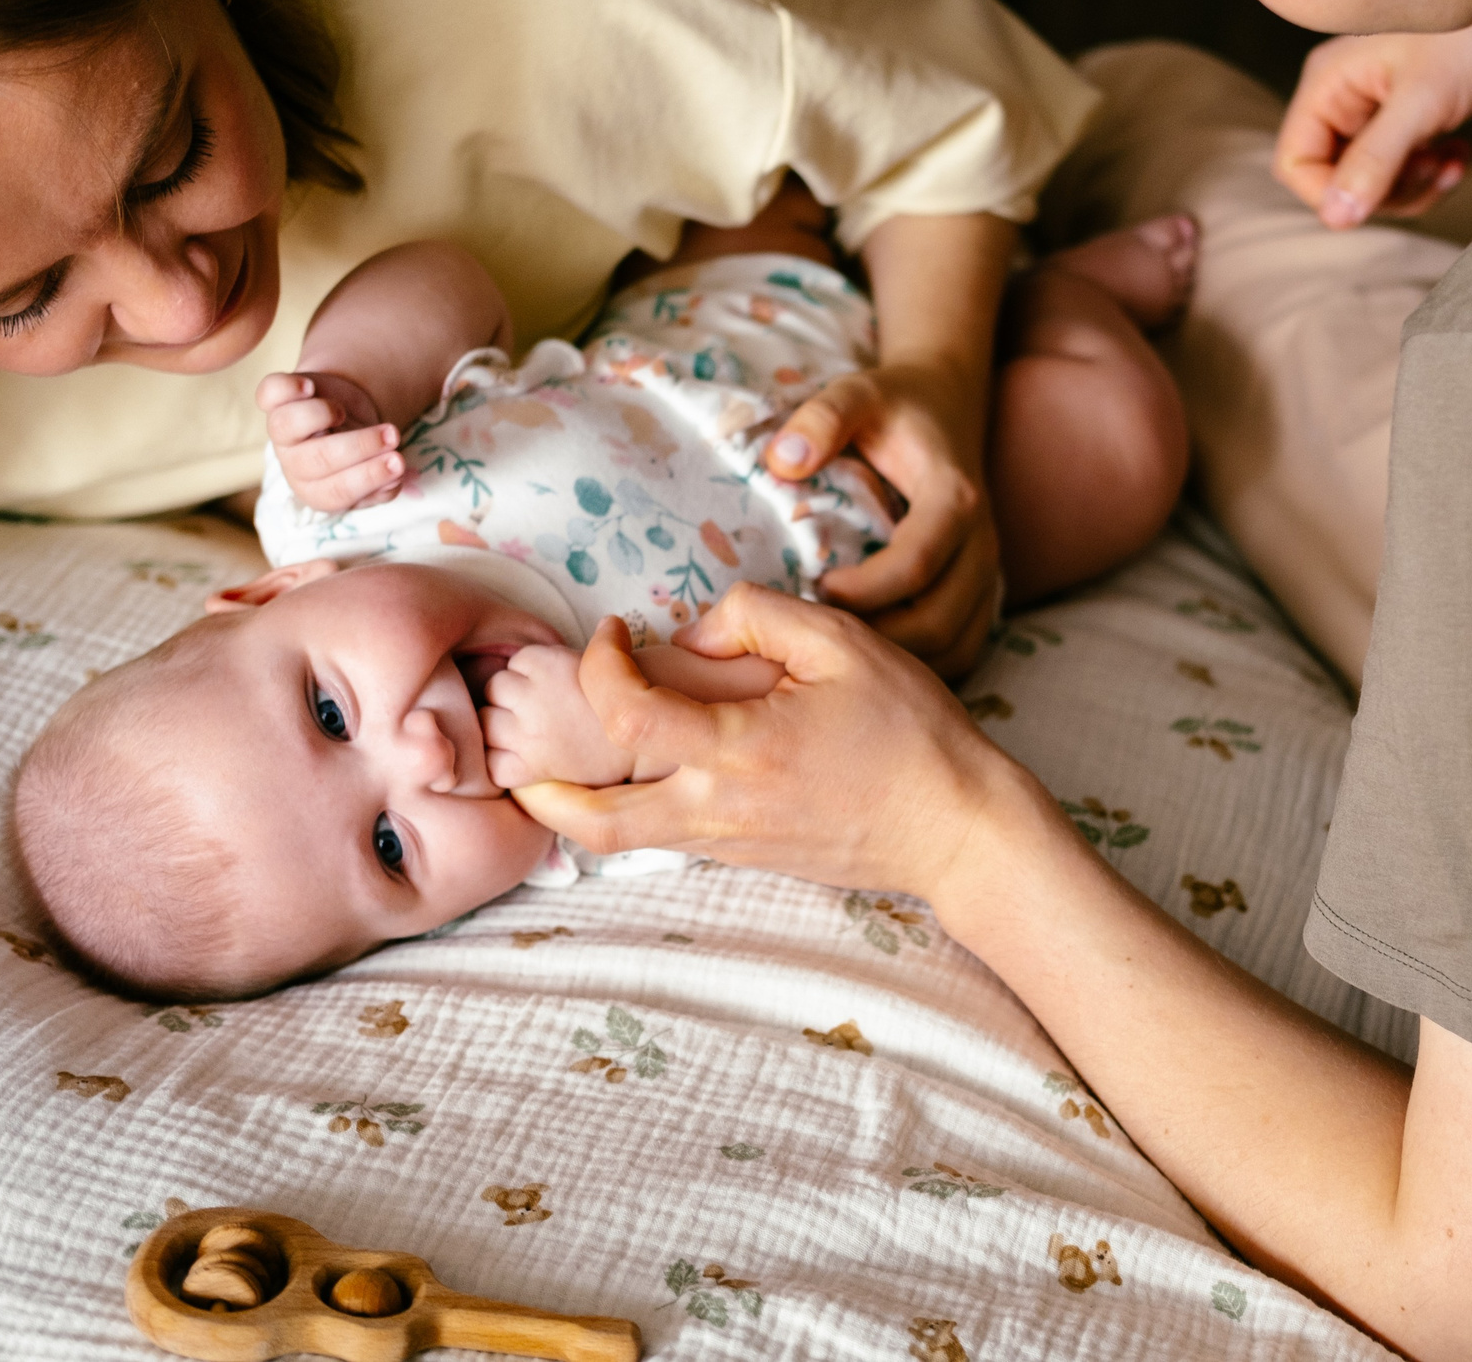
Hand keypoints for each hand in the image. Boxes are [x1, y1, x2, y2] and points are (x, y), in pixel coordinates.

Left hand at [257, 370, 404, 513]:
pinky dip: (285, 389)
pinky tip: (308, 387)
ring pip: (284, 427)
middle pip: (315, 460)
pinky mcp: (275, 401)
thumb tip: (395, 480)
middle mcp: (295, 464)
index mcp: (317, 490)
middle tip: (392, 435)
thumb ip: (385, 483)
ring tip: (343, 412)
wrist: (345, 413)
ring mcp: (281, 432)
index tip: (398, 462)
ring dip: (317, 416)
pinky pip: (268, 393)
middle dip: (357, 447)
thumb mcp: (377, 470)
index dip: (367, 477)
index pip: (336, 492)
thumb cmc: (363, 449)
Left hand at [509, 587, 1038, 901]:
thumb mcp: (845, 642)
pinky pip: (664, 839)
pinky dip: (627, 812)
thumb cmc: (911, 732)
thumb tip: (694, 631)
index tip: (614, 632)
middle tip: (515, 752)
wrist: (956, 828)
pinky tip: (635, 773)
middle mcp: (717, 810)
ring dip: (573, 807)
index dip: (600, 664)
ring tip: (552, 767)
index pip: (625, 711)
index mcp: (736, 751)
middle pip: (592, 820)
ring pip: (620, 840)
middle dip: (538, 789)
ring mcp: (728, 843)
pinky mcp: (745, 857)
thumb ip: (759, 615)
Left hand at [764, 360, 999, 679]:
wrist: (947, 405)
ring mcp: (988, 574)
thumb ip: (822, 419)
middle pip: (938, 621)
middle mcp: (982, 544)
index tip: (814, 587)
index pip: (914, 566)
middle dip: (875, 639)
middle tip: (818, 636)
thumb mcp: (856, 393)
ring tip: (838, 653)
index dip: (861, 591)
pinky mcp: (984, 594)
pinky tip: (870, 658)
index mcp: (955, 499)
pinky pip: (961, 651)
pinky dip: (918, 664)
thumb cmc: (895, 404)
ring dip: (896, 660)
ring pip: (954, 646)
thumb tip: (781, 462)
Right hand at [1274, 1, 1471, 228]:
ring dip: (1413, 185)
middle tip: (1431, 171)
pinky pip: (1399, 166)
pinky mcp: (1403, 115)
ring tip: (1452, 161)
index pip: (1295, 163)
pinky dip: (1429, 173)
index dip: (1330, 194)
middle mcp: (1341, 94)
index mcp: (1328, 83)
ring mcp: (1372, 105)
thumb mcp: (1423, 104)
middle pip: (1334, 176)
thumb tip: (1335, 218)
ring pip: (1370, 178)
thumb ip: (1376, 161)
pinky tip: (1460, 153)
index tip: (1381, 199)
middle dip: (1385, 189)